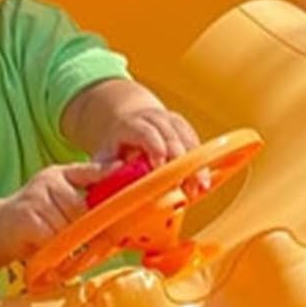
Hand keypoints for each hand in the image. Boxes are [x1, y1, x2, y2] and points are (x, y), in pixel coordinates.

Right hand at [0, 161, 115, 259]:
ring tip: (56, 241)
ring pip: (69, 226)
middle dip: (85, 226)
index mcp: (59, 174)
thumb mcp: (59, 196)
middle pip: (83, 209)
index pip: (92, 173)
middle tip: (81, 237)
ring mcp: (36, 198)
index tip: (129, 189)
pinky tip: (45, 247)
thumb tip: (120, 181)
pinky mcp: (27, 219)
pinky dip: (54, 249)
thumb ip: (86, 189)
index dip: (110, 179)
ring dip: (68, 241)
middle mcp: (48, 181)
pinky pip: (54, 238)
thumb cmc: (35, 216)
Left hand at [94, 105, 211, 196]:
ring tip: (198, 187)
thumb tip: (114, 176)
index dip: (154, 146)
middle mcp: (155, 119)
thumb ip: (101, 169)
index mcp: (132, 124)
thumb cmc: (115, 148)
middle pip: (171, 136)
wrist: (129, 124)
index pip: (145, 131)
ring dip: (194, 164)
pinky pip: (196, 143)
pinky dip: (201, 162)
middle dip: (178, 160)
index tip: (159, 165)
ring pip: (187, 140)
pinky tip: (204, 182)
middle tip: (182, 184)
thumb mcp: (103, 156)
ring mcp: (172, 122)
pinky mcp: (185, 129)